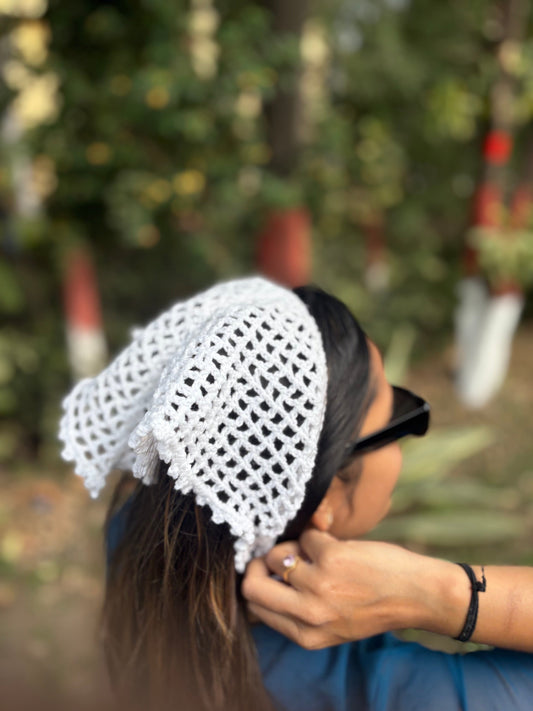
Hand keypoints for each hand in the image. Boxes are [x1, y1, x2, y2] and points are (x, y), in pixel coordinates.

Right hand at [242, 529, 463, 648]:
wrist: (416, 593)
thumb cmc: (374, 605)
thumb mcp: (332, 626)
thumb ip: (298, 612)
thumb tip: (264, 580)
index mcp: (305, 635)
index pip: (255, 607)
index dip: (258, 583)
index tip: (268, 571)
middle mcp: (308, 614)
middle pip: (251, 585)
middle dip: (256, 564)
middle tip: (274, 554)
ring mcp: (318, 585)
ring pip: (276, 555)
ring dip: (292, 546)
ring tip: (312, 549)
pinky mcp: (331, 558)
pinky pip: (306, 536)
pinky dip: (317, 535)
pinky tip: (335, 544)